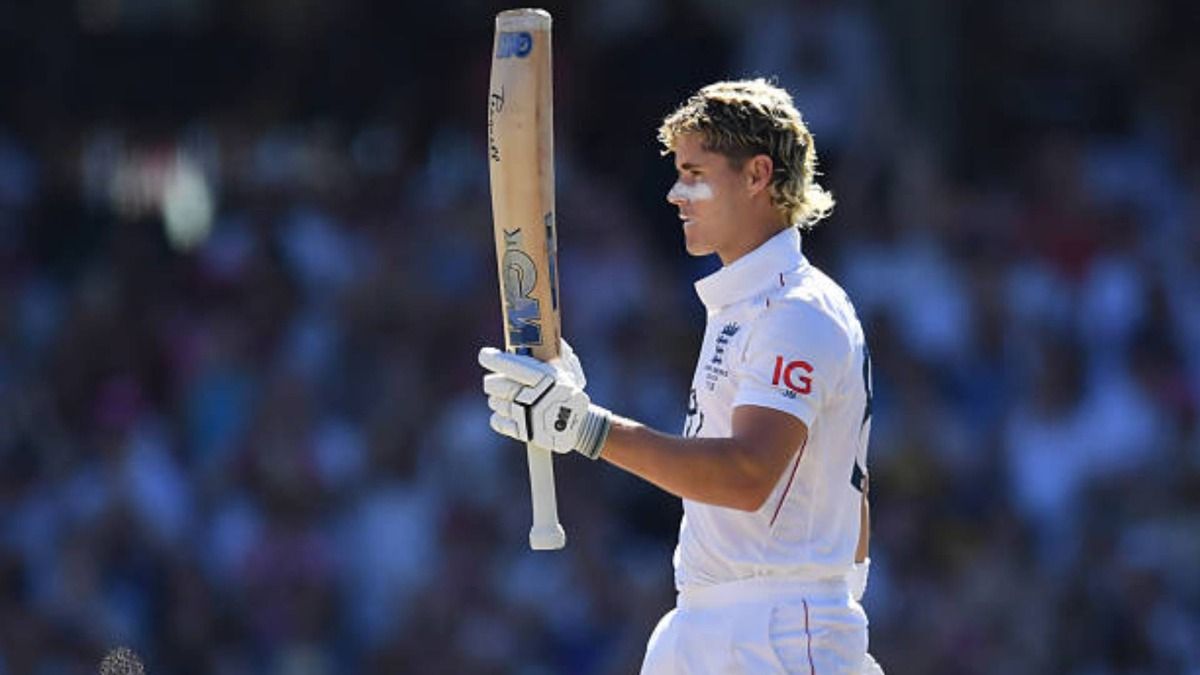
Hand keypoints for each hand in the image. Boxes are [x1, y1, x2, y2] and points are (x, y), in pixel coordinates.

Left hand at [478, 346, 610, 458]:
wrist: (579, 424)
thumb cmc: (569, 390)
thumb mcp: (569, 367)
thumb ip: (556, 350)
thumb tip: (541, 335)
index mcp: (545, 377)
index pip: (512, 366)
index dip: (494, 359)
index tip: (484, 355)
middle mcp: (534, 396)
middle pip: (500, 386)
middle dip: (493, 382)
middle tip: (494, 381)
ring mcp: (527, 416)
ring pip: (496, 403)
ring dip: (497, 398)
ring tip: (507, 397)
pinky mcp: (523, 432)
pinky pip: (498, 422)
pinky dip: (499, 416)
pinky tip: (508, 412)